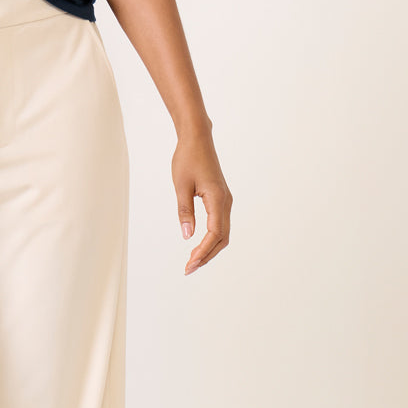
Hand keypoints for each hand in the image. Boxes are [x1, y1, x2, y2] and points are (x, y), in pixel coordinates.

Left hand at [173, 129, 231, 273]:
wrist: (197, 139)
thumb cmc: (187, 159)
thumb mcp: (181, 186)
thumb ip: (185, 212)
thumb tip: (187, 236)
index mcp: (218, 199)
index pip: (214, 234)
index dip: (203, 251)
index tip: (189, 263)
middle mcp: (226, 202)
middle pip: (222, 238)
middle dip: (207, 255)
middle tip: (189, 268)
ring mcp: (225, 201)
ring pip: (223, 233)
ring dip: (210, 248)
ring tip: (193, 261)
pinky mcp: (221, 199)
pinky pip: (220, 224)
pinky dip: (212, 238)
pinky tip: (200, 245)